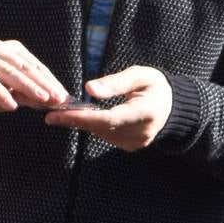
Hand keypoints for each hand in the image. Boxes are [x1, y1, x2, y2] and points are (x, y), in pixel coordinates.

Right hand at [0, 39, 66, 112]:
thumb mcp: (11, 95)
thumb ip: (29, 96)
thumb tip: (51, 101)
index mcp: (12, 50)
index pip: (35, 65)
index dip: (50, 81)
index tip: (63, 95)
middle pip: (25, 68)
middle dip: (43, 84)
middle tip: (56, 98)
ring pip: (9, 73)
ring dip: (27, 87)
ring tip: (41, 100)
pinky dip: (1, 94)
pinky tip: (11, 106)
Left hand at [45, 65, 172, 150]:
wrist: (173, 107)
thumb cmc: (155, 86)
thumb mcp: (139, 75)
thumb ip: (115, 82)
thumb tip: (88, 88)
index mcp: (146, 112)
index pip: (109, 118)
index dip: (82, 118)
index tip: (58, 114)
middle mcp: (141, 132)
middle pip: (101, 128)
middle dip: (74, 120)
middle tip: (51, 112)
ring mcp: (136, 143)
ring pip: (101, 133)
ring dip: (82, 123)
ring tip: (63, 111)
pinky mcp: (131, 147)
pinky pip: (106, 136)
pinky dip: (93, 126)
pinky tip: (83, 117)